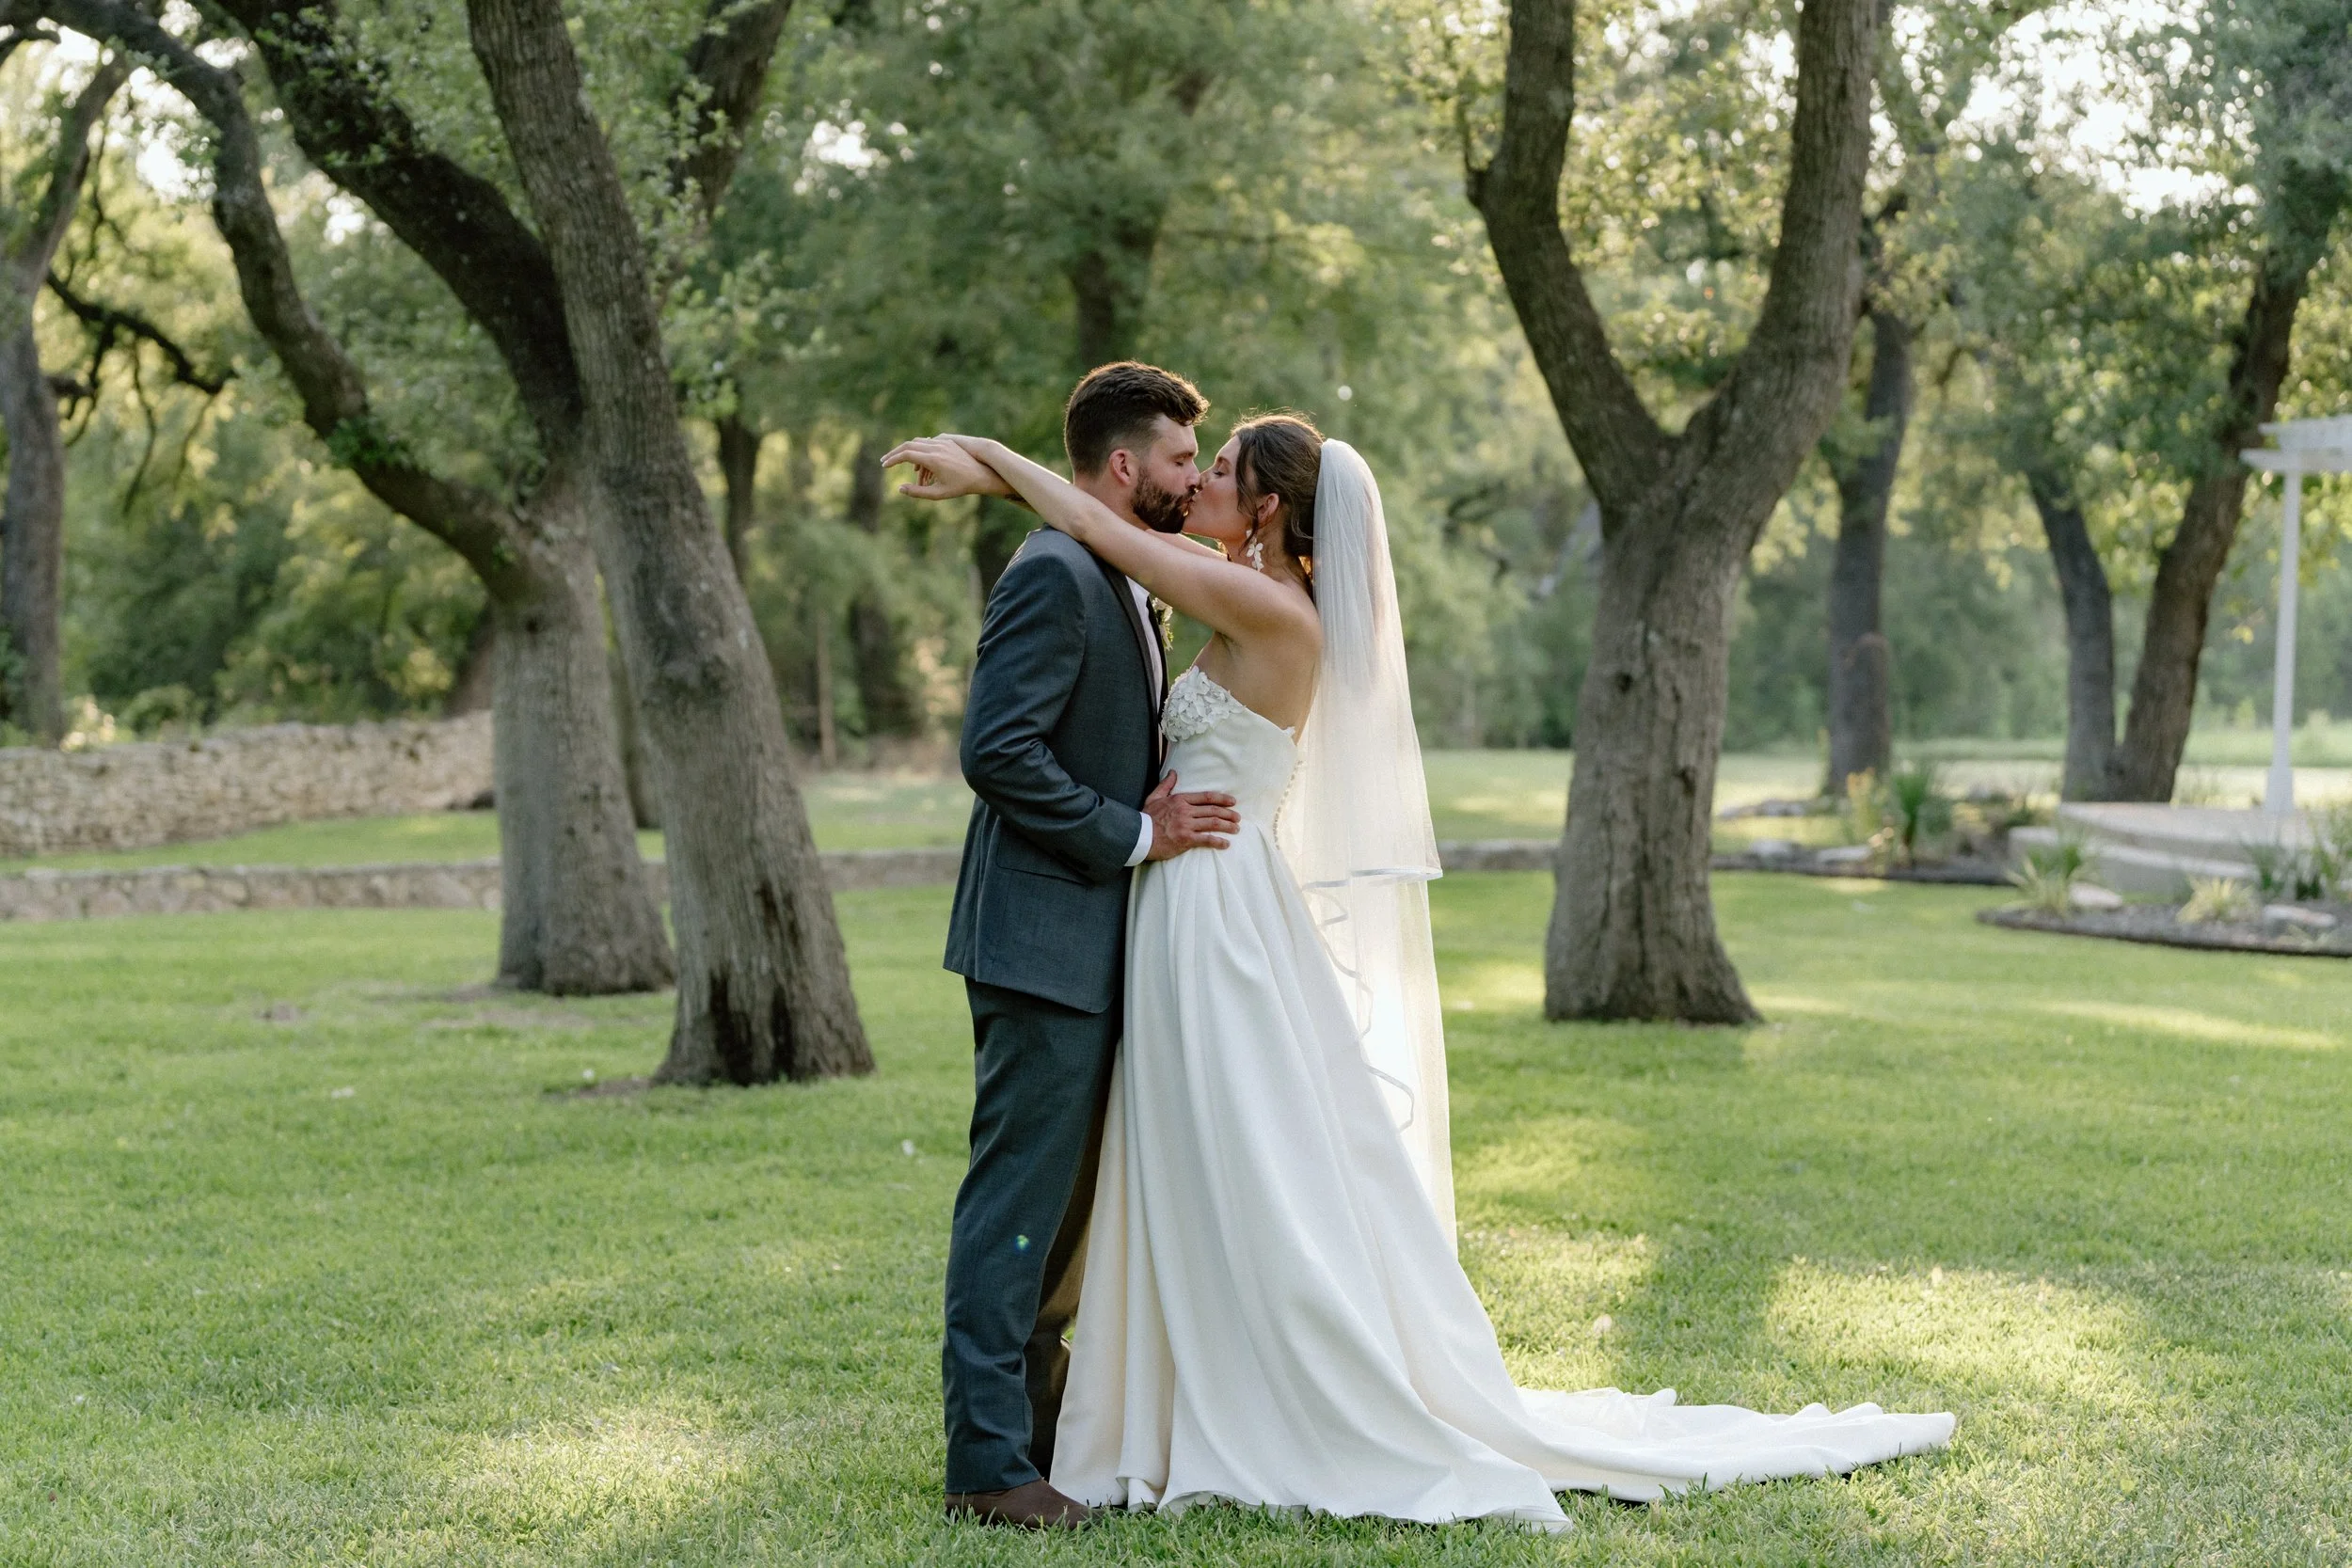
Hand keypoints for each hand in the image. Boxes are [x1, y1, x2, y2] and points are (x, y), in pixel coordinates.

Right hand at [880, 434, 1014, 501]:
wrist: (981, 475)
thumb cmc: (960, 487)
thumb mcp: (938, 494)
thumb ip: (918, 492)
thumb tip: (900, 489)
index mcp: (933, 459)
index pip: (906, 454)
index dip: (893, 459)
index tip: (884, 466)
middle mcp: (936, 447)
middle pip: (909, 445)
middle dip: (895, 453)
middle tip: (885, 461)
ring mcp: (942, 443)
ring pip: (918, 443)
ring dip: (910, 455)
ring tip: (910, 472)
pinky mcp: (947, 442)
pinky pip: (928, 444)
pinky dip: (921, 453)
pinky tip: (920, 466)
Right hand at [1142, 772, 1238, 858]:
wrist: (1138, 836)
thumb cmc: (1146, 818)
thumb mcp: (1154, 797)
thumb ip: (1166, 785)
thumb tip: (1173, 772)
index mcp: (1180, 800)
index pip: (1206, 797)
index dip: (1222, 799)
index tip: (1232, 802)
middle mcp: (1186, 811)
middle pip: (1213, 810)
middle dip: (1228, 814)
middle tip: (1238, 818)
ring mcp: (1186, 825)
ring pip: (1213, 823)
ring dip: (1227, 826)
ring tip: (1236, 829)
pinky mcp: (1186, 839)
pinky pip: (1206, 839)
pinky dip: (1218, 841)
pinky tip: (1226, 843)